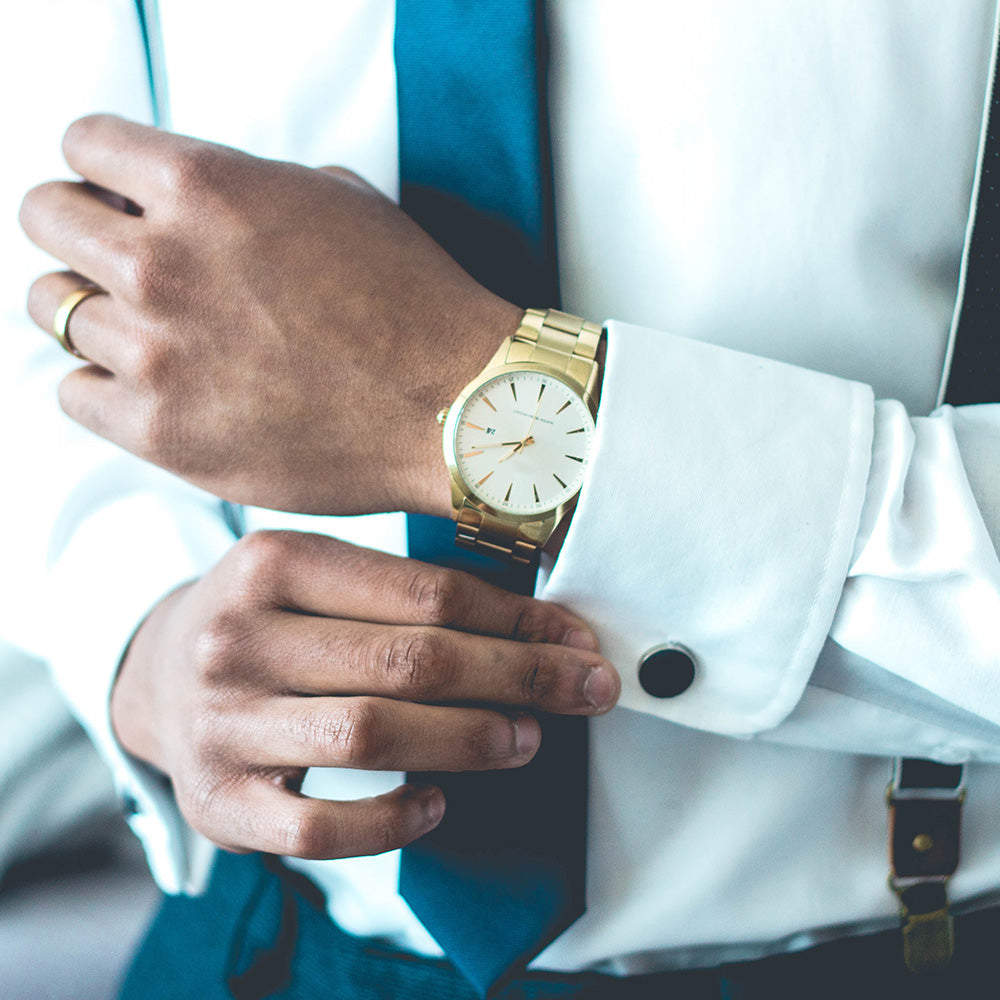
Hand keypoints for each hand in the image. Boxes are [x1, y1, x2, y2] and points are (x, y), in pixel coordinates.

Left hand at [20, 115, 522, 517]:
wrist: (452, 404)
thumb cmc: (410, 303)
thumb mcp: (334, 199)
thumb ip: (239, 188)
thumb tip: (182, 202)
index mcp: (205, 186)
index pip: (81, 145)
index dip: (101, 170)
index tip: (117, 197)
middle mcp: (163, 262)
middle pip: (43, 219)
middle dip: (76, 232)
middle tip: (114, 261)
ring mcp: (155, 352)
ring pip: (53, 312)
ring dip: (94, 313)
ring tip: (150, 332)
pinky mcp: (160, 431)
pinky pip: (75, 393)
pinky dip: (103, 385)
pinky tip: (154, 385)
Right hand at [111, 531, 618, 858]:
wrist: (157, 673)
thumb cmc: (266, 619)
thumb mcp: (315, 576)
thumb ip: (406, 591)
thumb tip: (539, 627)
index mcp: (273, 562)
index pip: (424, 592)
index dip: (517, 621)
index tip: (577, 641)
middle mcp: (238, 637)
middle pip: (410, 661)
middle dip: (518, 677)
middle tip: (582, 690)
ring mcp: (222, 724)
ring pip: (373, 735)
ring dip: (470, 739)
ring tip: (526, 739)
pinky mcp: (218, 803)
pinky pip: (320, 829)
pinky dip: (393, 821)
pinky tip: (438, 801)